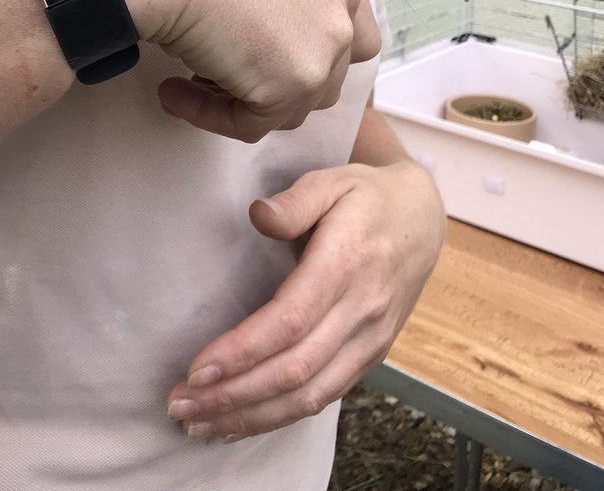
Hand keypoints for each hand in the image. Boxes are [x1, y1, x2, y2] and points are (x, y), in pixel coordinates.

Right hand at [94, 0, 380, 141]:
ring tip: (190, 79)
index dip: (306, 43)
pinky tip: (171, 91)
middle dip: (277, 76)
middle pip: (325, 70)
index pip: (347, 23)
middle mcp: (340, 3)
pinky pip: (250, 123)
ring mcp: (324, 47)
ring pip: (291, 103)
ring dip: (243, 97)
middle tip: (222, 66)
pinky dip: (209, 114)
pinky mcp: (293, 85)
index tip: (258, 46)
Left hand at [164, 161, 445, 440]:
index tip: (198, 367)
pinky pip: (325, 396)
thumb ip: (295, 200)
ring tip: (198, 424)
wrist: (422, 220)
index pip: (291, 320)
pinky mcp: (371, 355)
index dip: (244, 350)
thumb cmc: (367, 197)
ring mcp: (371, 339)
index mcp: (348, 262)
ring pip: (310, 394)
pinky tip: (240, 422)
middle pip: (295, 368)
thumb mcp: (332, 179)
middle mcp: (362, 309)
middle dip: (234, 394)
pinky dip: (280, 416)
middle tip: (181, 405)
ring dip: (251, 416)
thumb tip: (258, 215)